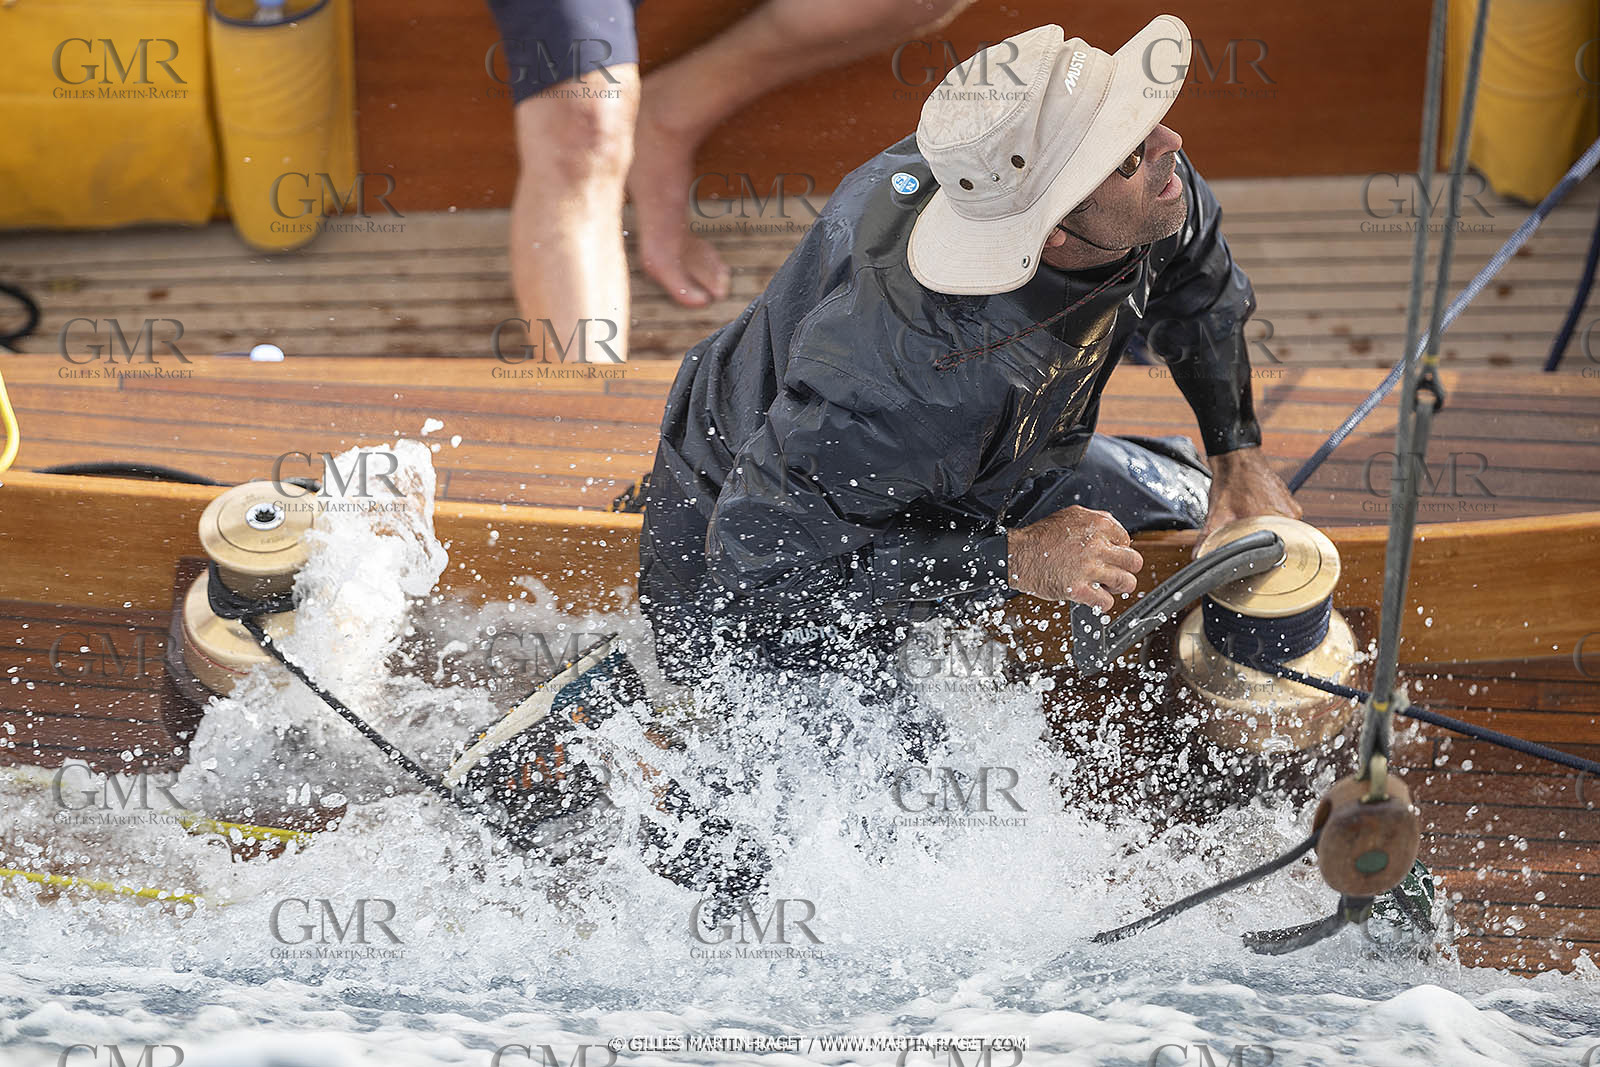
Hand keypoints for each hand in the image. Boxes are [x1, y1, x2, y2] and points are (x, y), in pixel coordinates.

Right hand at [1006, 505, 1143, 610]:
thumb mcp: (1071, 515)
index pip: (1126, 539)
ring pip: (1126, 583)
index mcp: (1097, 525)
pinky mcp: (1078, 589)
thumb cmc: (1040, 537)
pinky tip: (1094, 597)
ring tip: (1108, 586)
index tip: (1111, 555)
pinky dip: (1102, 603)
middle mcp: (1096, 546)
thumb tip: (1114, 530)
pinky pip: (1105, 602)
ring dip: (1119, 586)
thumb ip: (1096, 520)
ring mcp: (1088, 569)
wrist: (1018, 554)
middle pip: (1134, 562)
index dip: (1119, 549)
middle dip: (1127, 568)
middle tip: (1116, 571)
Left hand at [1195, 446, 1302, 552]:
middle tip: (1245, 533)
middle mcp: (1290, 515)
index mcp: (1277, 519)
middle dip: (1260, 542)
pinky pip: (1281, 521)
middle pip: (1277, 542)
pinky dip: (1268, 520)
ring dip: (1264, 531)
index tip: (1251, 555)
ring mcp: (1292, 509)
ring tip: (1250, 521)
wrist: (1236, 459)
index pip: (1276, 550)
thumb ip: (1207, 538)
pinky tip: (1256, 514)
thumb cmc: (1230, 483)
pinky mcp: (1290, 503)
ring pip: (1279, 531)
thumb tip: (1197, 556)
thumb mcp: (1217, 515)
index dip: (1261, 555)